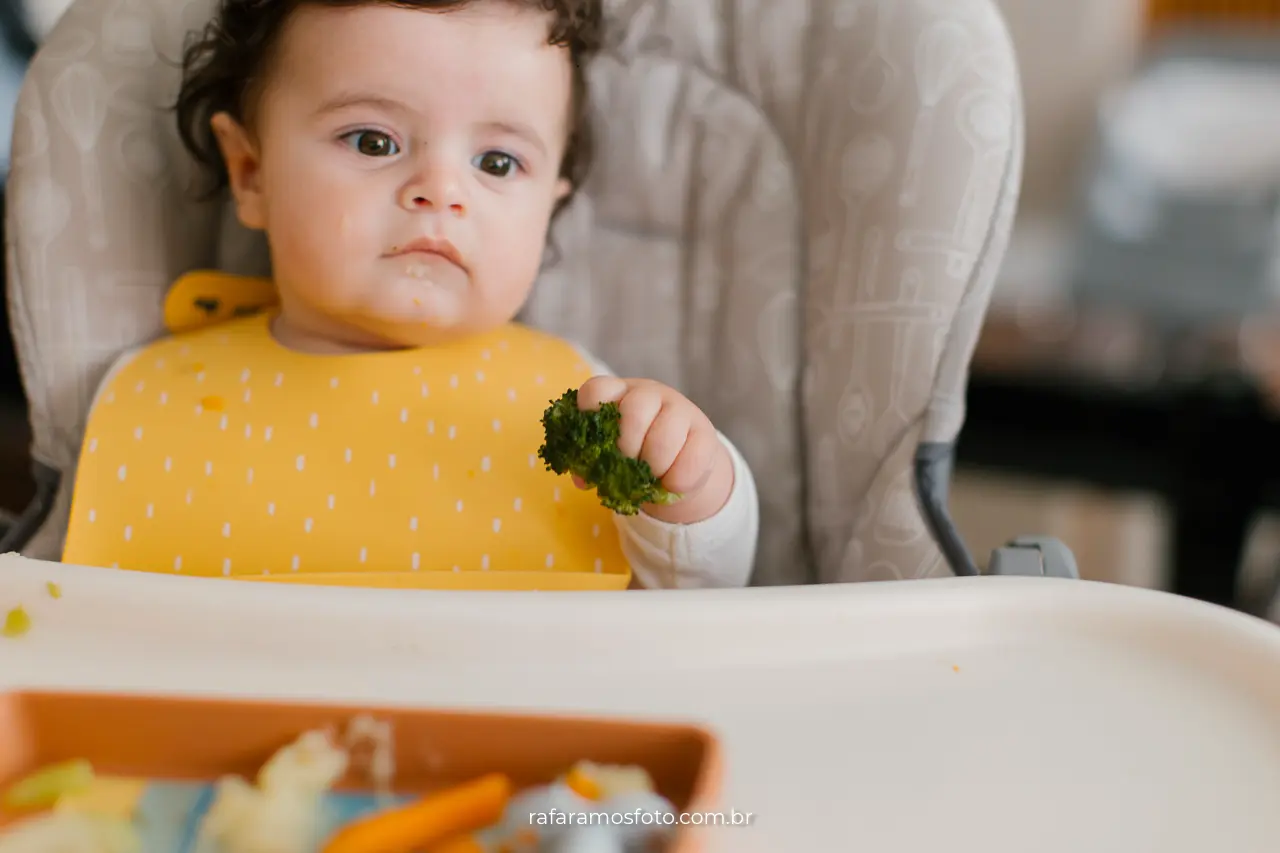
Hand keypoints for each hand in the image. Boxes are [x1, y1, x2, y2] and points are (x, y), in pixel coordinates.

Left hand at [575, 376, 733, 523]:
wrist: (677, 465)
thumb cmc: (633, 454)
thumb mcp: (610, 455)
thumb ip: (592, 462)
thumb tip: (581, 479)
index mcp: (617, 395)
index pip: (597, 390)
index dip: (590, 414)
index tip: (593, 442)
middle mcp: (647, 394)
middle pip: (634, 411)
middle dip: (627, 449)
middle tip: (627, 467)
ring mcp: (679, 409)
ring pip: (665, 434)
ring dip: (654, 466)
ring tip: (651, 479)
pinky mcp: (704, 431)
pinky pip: (693, 456)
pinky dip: (679, 479)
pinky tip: (672, 485)